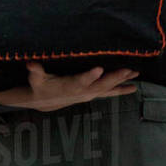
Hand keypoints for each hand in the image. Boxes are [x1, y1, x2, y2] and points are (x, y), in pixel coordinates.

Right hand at [0, 62, 138, 112]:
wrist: (46, 101)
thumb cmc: (41, 86)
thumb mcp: (35, 79)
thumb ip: (35, 72)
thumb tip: (30, 64)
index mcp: (70, 85)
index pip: (81, 81)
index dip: (89, 76)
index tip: (99, 69)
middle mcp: (82, 91)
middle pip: (101, 84)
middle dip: (115, 77)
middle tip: (128, 69)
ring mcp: (89, 94)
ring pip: (108, 88)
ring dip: (122, 81)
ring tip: (135, 74)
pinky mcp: (93, 94)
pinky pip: (109, 93)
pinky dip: (121, 90)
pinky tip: (133, 87)